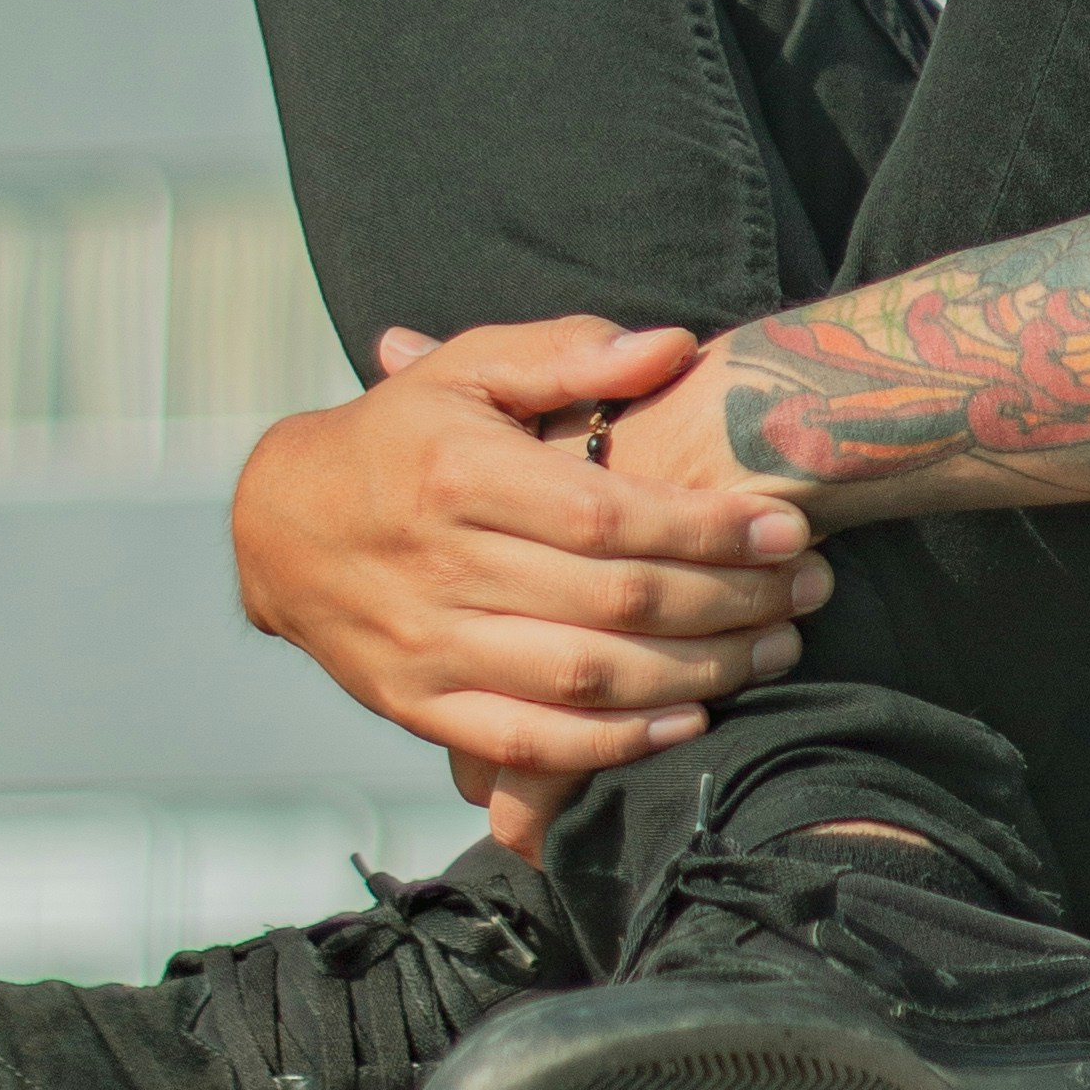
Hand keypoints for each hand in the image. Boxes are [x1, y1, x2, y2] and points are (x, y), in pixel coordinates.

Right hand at [230, 314, 836, 833]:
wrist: (279, 525)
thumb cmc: (399, 435)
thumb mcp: (468, 368)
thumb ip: (569, 355)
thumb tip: (673, 346)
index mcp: (460, 475)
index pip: (609, 513)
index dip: (709, 526)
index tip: (788, 525)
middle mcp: (442, 567)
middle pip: (615, 602)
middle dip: (730, 600)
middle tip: (809, 589)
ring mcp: (428, 648)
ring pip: (587, 679)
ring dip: (698, 672)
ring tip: (774, 648)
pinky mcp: (418, 708)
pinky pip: (531, 741)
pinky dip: (614, 743)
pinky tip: (686, 720)